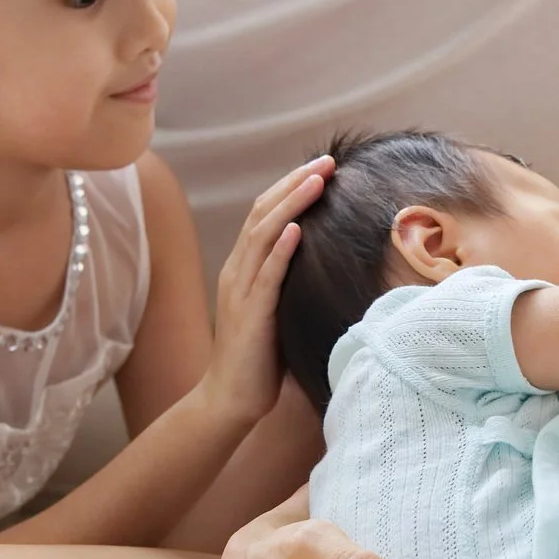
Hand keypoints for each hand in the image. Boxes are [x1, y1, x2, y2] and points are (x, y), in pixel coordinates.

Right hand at [200, 156, 331, 425]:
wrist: (230, 399)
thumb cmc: (261, 359)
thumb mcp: (279, 310)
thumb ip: (293, 283)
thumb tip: (329, 262)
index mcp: (244, 268)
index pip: (266, 214)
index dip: (291, 186)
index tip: (323, 166)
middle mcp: (238, 271)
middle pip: (264, 213)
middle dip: (295, 182)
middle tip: (327, 160)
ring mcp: (241, 291)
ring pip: (264, 235)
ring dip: (292, 204)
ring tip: (317, 179)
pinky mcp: (250, 315)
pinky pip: (265, 276)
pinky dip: (281, 249)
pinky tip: (297, 228)